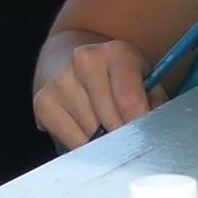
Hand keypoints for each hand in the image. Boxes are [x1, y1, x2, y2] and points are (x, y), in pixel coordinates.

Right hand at [31, 37, 166, 147]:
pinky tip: (87, 130)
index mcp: (116, 52)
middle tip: (127, 136)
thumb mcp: (145, 81)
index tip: (142, 136)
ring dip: (103, 140)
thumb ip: (154, 103)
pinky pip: (71, 141)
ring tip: (106, 127)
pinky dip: (84, 145)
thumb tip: (152, 131)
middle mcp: (84, 60)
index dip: (138, 125)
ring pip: (90, 134)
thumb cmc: (118, 78)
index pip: (129, 100)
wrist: (73, 62)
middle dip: (122, 135)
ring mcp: (59, 81)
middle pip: (109, 120)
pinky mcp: (42, 103)